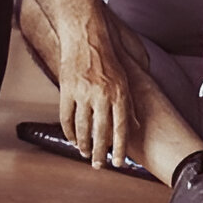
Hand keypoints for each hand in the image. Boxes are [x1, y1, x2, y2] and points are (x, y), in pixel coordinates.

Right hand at [59, 19, 134, 168]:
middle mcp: (102, 95)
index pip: (121, 128)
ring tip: (84, 153)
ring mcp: (82, 93)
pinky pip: (66, 117)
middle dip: (99, 153)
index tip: (118, 164)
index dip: (120, 149)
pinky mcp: (66, 89)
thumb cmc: (107, 57)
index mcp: (119, 94)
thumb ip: (130, 104)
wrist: (85, 36)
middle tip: (98, 166)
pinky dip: (68, 130)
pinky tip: (72, 138)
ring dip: (83, 144)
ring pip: (82, 127)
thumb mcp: (125, 80)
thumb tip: (136, 127)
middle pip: (100, 132)